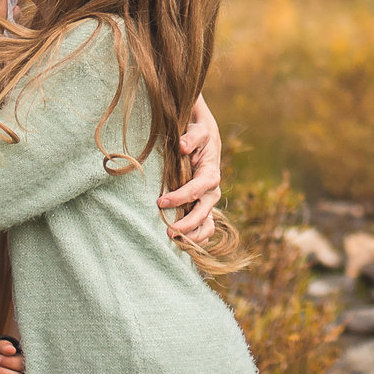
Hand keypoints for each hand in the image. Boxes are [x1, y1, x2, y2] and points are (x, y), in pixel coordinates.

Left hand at [159, 95, 223, 241]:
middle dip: (188, 224)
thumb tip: (182, 146)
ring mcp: (209, 201)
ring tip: (175, 241)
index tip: (161, 202)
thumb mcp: (197, 130)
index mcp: (211, 172)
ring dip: (193, 236)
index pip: (198, 189)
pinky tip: (181, 243)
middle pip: (204, 212)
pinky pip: (204, 227)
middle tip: (168, 231)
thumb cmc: (198, 134)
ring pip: (208, 225)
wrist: (204, 139)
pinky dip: (196, 238)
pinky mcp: (203, 207)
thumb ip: (191, 137)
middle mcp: (212, 190)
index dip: (181, 197)